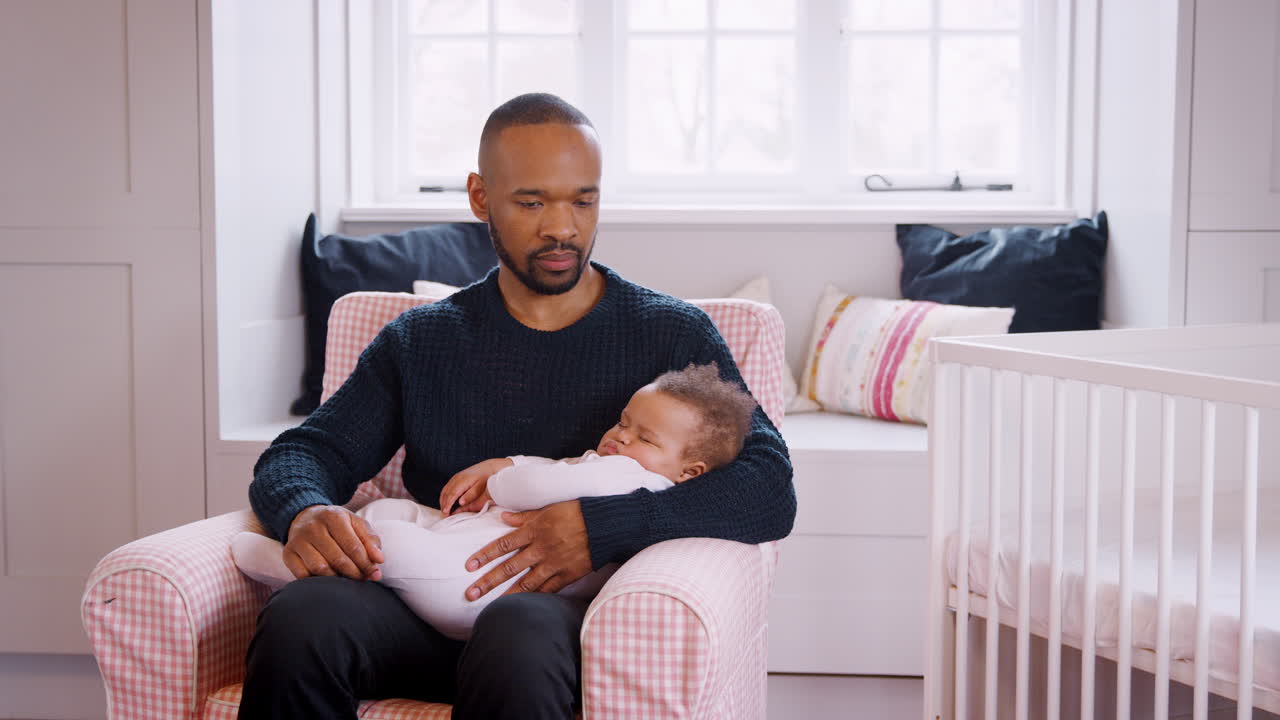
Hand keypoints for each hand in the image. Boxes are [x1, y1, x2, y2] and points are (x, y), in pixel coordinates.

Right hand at [283, 505, 384, 581]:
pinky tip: (327, 581)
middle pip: (337, 559)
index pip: (353, 546)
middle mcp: (313, 527)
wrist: (305, 516)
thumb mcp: (355, 524)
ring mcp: (298, 541)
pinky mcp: (288, 553)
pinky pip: (302, 575)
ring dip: (336, 579)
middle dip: (354, 573)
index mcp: (333, 517)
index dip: (366, 563)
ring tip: (346, 581)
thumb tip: (379, 560)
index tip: (374, 574)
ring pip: (319, 569)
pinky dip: (316, 582)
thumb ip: (370, 540)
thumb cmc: (336, 524)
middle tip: (362, 579)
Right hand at [440, 457, 512, 515]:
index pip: (452, 495)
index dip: (448, 504)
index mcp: (462, 481)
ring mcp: (455, 477)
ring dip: (442, 501)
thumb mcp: (480, 487)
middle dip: (443, 504)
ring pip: (445, 490)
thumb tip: (460, 503)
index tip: (446, 512)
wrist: (489, 467)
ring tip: (444, 511)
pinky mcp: (456, 478)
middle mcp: (457, 478)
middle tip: (444, 515)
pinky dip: (444, 496)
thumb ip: (470, 495)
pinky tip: (446, 502)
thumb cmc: (486, 478)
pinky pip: (446, 488)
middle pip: (446, 493)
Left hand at [464, 500, 591, 600]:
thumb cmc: (577, 512)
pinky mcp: (567, 575)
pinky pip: (548, 589)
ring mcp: (554, 564)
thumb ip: (525, 516)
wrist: (605, 525)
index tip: (469, 566)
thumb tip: (503, 518)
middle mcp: (541, 549)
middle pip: (509, 567)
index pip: (503, 544)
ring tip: (491, 605)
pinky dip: (534, 598)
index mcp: (535, 530)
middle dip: (488, 581)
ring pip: (526, 583)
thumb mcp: (548, 508)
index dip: (485, 555)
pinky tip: (522, 606)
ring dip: (507, 595)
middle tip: (470, 593)